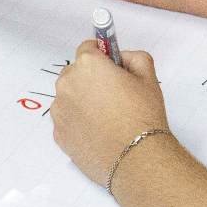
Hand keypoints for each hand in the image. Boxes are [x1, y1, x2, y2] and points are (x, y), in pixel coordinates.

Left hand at [50, 43, 169, 186]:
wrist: (136, 158)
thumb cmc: (142, 117)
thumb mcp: (148, 77)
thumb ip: (134, 57)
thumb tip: (122, 58)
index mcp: (88, 65)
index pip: (87, 48)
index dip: (101, 56)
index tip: (110, 65)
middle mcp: (67, 84)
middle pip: (75, 73)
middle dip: (90, 79)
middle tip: (113, 96)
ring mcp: (60, 110)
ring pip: (69, 97)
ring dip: (82, 101)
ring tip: (107, 118)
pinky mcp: (58, 134)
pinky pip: (67, 120)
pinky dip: (78, 122)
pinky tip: (99, 132)